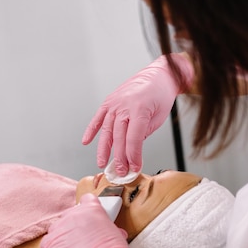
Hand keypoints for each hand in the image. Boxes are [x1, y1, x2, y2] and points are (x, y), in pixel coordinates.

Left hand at [40, 194, 147, 247]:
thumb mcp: (115, 232)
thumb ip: (104, 226)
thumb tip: (103, 232)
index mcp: (91, 208)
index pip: (85, 201)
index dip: (87, 213)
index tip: (87, 220)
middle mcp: (73, 214)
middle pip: (68, 216)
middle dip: (74, 228)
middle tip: (82, 241)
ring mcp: (60, 228)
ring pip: (56, 230)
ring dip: (63, 238)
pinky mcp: (50, 242)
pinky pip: (47, 243)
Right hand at [82, 53, 193, 175]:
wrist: (158, 75)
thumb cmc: (161, 95)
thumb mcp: (158, 117)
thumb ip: (143, 133)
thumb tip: (131, 150)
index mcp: (139, 110)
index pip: (133, 139)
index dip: (133, 156)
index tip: (134, 167)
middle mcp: (124, 106)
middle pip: (119, 138)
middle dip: (119, 158)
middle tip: (119, 171)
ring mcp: (114, 103)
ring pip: (106, 131)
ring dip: (103, 149)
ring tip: (101, 163)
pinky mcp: (109, 102)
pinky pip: (97, 118)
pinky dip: (91, 130)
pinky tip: (86, 141)